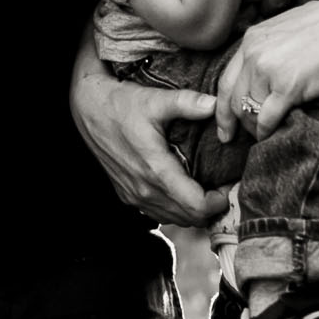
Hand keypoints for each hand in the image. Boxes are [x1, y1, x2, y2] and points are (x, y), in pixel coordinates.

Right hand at [68, 35, 227, 225]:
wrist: (89, 110)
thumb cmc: (122, 104)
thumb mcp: (156, 100)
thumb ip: (187, 103)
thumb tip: (216, 104)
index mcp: (155, 170)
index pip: (196, 206)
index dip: (218, 201)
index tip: (229, 185)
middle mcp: (144, 189)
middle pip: (189, 218)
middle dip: (211, 207)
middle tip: (224, 187)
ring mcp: (134, 196)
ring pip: (174, 219)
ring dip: (194, 211)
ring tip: (208, 190)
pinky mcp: (127, 196)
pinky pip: (159, 213)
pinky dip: (176, 209)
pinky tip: (184, 191)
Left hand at [215, 0, 318, 141]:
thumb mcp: (292, 24)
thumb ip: (274, 43)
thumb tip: (273, 61)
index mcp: (254, 37)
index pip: (227, 78)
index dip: (222, 105)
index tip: (224, 122)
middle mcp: (254, 53)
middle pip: (233, 98)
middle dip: (233, 122)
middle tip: (234, 138)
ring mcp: (269, 70)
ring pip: (248, 112)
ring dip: (254, 128)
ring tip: (264, 136)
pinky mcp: (288, 88)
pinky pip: (266, 120)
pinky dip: (267, 133)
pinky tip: (272, 137)